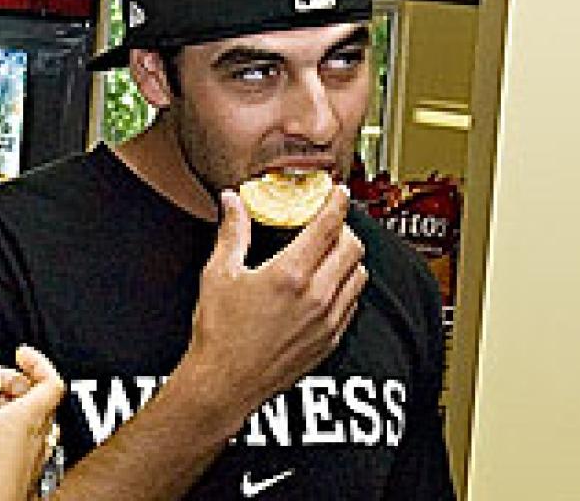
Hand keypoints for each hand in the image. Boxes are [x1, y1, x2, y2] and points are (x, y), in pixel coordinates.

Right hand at [0, 345, 65, 500]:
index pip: (52, 380)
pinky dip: (5, 428)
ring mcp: (31, 456)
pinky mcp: (19, 473)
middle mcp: (38, 435)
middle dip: (15, 382)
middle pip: (38, 398)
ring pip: (29, 420)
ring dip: (10, 406)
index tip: (20, 353)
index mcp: (31, 417)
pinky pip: (20, 441)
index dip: (39, 362)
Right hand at [177, 186, 367, 418]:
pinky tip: (326, 285)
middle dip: (344, 229)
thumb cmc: (219, 334)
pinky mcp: (331, 340)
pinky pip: (353, 304)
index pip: (328, 226)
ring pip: (359, 275)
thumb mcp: (219, 274)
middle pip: (353, 247)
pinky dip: (346, 287)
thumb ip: (232, 232)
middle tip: (328, 224)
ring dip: (349, 258)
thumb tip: (232, 202)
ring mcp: (328, 321)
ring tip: (328, 254)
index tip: (339, 193)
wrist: (225, 385)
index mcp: (290, 274)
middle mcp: (316, 296)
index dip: (337, 203)